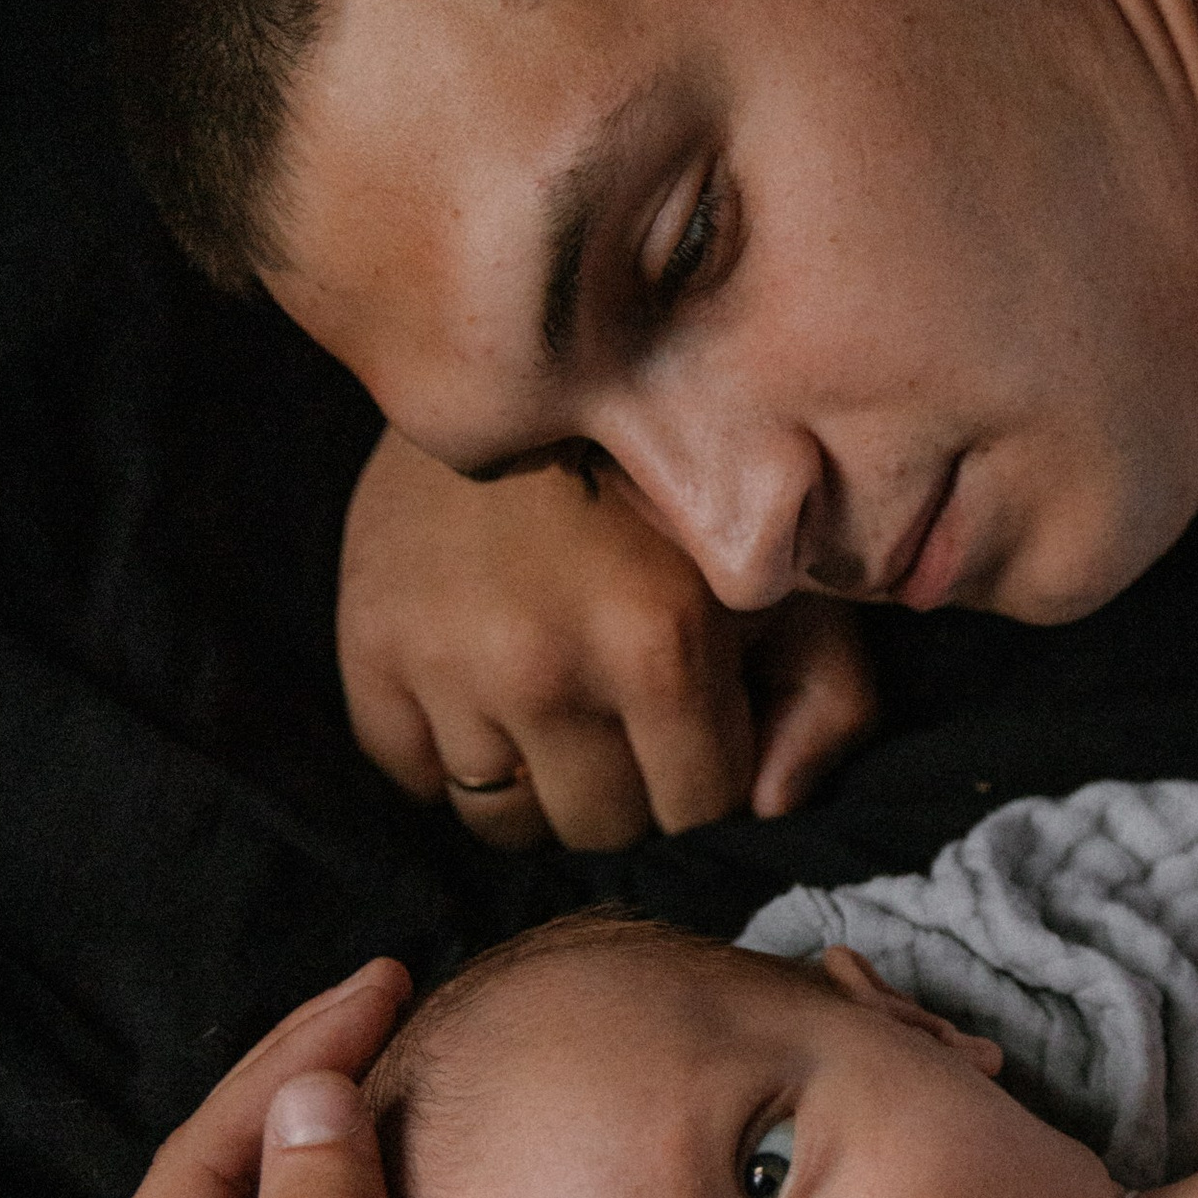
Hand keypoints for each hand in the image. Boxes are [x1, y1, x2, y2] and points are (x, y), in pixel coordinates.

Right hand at [337, 427, 879, 848]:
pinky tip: (487, 698)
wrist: (526, 370)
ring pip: (503, 821)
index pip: (700, 810)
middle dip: (631, 789)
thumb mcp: (792, 580)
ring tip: (559, 708)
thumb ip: (827, 706)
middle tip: (628, 716)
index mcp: (659, 644)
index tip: (702, 723)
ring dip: (540, 785)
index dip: (710, 777)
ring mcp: (444, 662)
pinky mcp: (369, 647)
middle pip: (602, 827)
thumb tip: (768, 808)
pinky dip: (451, 760)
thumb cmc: (679, 491)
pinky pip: (414, 778)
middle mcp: (542, 665)